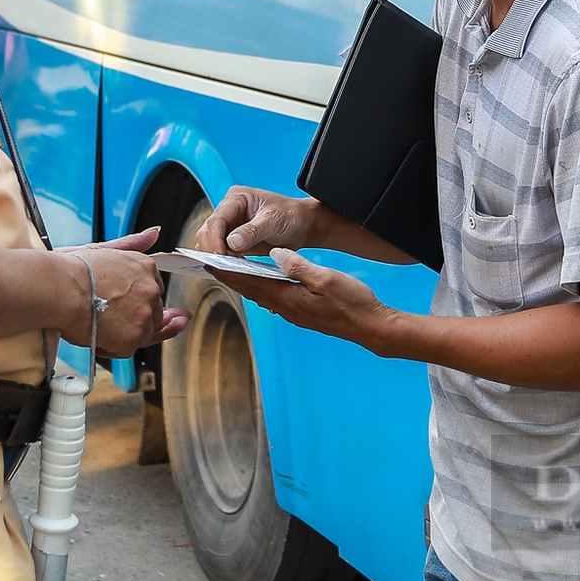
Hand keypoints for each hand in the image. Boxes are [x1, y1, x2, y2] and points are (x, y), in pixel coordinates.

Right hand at [57, 228, 190, 355]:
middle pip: (151, 313)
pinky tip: (96, 337)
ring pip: (142, 333)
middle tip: (106, 317)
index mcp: (145, 266)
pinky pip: (128, 349)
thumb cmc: (72, 270)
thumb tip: (153, 233)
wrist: (59, 287)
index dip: (135, 301)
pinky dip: (111, 348)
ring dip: (122, 334)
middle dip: (132, 319)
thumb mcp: (104, 249)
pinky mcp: (134, 336)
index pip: (152, 290)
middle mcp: (151, 288)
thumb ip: (131, 244)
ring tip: (98, 325)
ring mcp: (145, 313)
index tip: (121, 306)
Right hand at [194, 187, 324, 255]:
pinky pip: (222, 251)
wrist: (303, 225)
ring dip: (215, 255)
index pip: (217, 219)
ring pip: (211, 241)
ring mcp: (232, 225)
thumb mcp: (273, 221)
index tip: (219, 255)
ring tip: (226, 268)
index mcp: (237, 198)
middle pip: (208, 230)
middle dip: (212, 248)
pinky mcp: (236, 240)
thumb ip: (252, 231)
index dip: (214, 238)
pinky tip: (231, 268)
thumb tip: (232, 242)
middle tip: (220, 265)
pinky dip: (223, 260)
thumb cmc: (291, 215)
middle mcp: (231, 210)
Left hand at [213, 248, 393, 346]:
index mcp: (288, 298)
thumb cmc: (352, 302)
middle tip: (211, 264)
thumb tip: (275, 254)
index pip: (249, 283)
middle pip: (250, 290)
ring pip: (261, 295)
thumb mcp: (326, 278)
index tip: (208, 263)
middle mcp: (286, 308)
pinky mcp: (302, 313)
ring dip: (245, 282)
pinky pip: (274, 298)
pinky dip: (262, 287)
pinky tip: (263, 280)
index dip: (227, 272)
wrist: (371, 326)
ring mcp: (294, 313)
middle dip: (230, 276)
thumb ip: (299, 266)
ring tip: (231, 270)